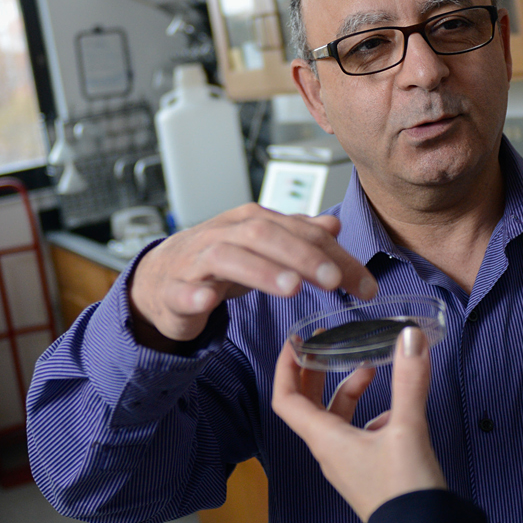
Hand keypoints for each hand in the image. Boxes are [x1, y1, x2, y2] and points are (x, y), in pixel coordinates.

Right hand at [128, 203, 376, 344]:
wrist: (159, 277)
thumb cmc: (215, 262)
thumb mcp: (260, 246)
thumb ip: (297, 236)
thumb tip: (333, 225)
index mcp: (250, 222)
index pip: (298, 231)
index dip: (334, 255)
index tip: (364, 284)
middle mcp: (224, 234)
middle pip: (265, 236)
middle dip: (303, 256)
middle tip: (334, 280)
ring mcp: (195, 261)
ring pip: (227, 258)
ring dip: (261, 271)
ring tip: (291, 287)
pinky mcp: (173, 290)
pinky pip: (182, 290)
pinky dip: (194, 293)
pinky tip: (209, 300)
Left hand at [271, 326, 446, 522]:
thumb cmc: (404, 492)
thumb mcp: (408, 429)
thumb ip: (409, 381)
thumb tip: (409, 337)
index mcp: (325, 439)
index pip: (286, 399)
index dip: (286, 367)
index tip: (296, 341)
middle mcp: (329, 451)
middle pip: (308, 405)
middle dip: (316, 371)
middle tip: (327, 343)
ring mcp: (347, 463)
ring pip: (336, 418)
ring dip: (348, 390)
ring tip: (371, 370)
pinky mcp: (367, 471)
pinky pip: (359, 435)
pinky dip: (371, 414)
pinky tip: (395, 410)